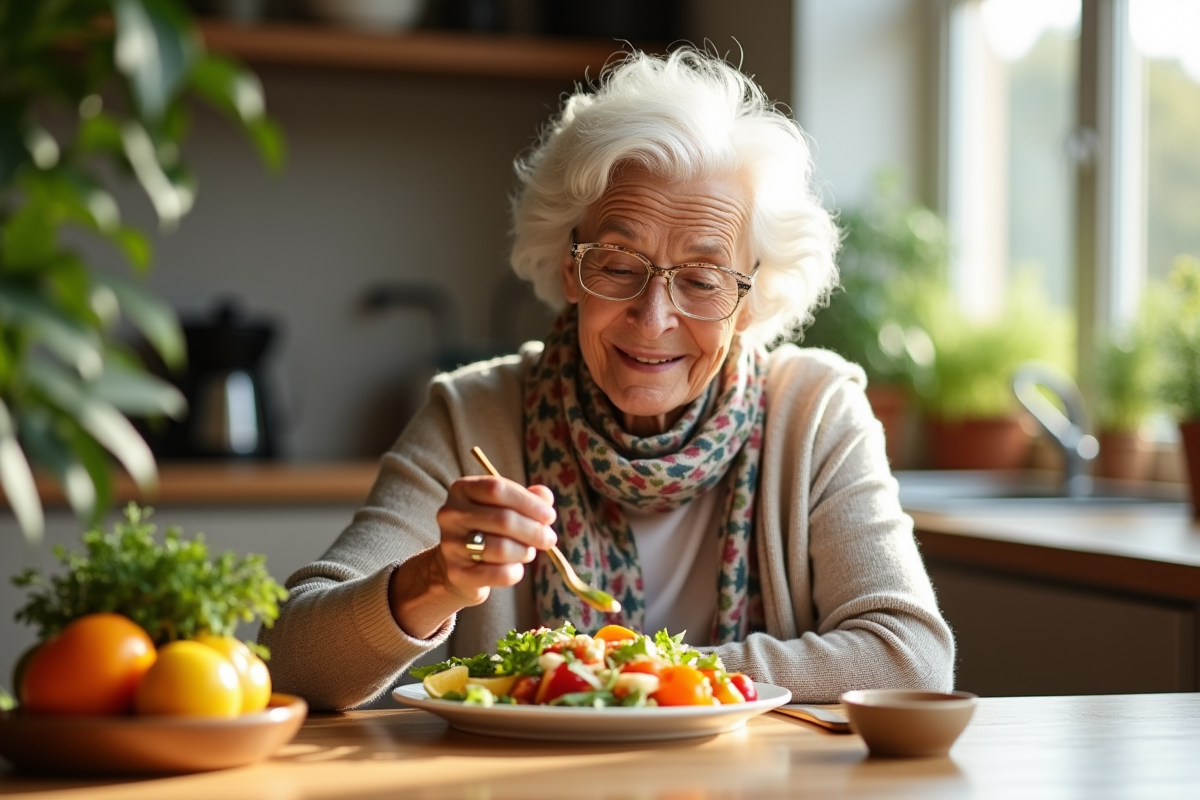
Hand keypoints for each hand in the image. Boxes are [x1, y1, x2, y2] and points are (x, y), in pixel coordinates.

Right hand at [389, 476, 556, 638]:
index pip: (497, 489)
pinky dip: (515, 572)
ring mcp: (451, 544)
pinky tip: (516, 568)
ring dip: (525, 551)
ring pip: (501, 548)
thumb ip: (528, 498)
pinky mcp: (457, 573)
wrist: (456, 565)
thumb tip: (545, 497)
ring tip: (529, 552)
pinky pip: (498, 574)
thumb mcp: (504, 506)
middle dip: (534, 531)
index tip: (549, 516)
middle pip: (503, 520)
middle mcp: (451, 514)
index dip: (528, 502)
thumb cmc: (487, 529)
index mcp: (462, 489)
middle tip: (549, 539)